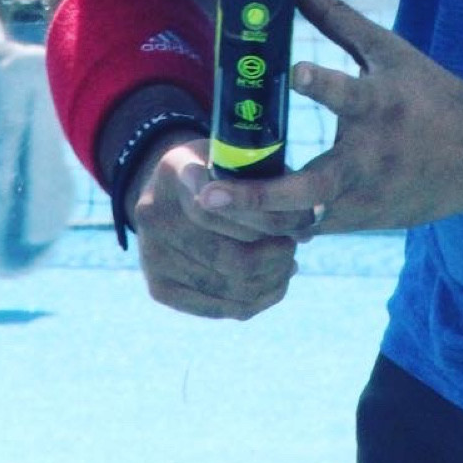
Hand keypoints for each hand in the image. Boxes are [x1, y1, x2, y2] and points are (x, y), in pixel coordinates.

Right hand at [129, 133, 309, 320]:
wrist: (169, 192)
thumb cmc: (218, 170)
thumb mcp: (237, 155)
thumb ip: (266, 176)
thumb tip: (310, 216)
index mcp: (175, 170)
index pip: (220, 206)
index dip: (266, 221)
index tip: (302, 223)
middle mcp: (153, 214)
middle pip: (226, 255)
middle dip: (274, 256)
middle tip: (296, 246)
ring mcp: (151, 254)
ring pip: (226, 285)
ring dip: (270, 280)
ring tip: (289, 264)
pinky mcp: (158, 287)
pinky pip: (217, 307)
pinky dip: (255, 300)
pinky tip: (275, 283)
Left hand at [197, 0, 462, 237]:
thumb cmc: (429, 93)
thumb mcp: (387, 50)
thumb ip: (334, 16)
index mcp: (380, 106)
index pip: (349, 95)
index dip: (321, 83)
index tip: (296, 70)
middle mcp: (370, 159)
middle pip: (310, 187)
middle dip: (257, 194)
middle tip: (208, 190)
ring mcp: (366, 199)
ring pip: (302, 219)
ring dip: (254, 216)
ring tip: (206, 206)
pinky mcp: (363, 222)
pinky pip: (311, 229)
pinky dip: (277, 225)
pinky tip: (235, 221)